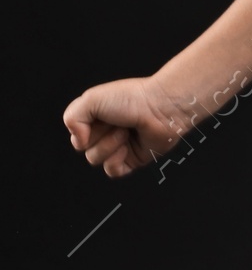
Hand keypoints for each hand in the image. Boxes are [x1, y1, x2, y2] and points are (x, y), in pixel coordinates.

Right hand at [62, 77, 198, 179]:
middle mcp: (105, 131)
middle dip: (99, 135)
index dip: (82, 128)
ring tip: (127, 131)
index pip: (74, 133)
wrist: (162, 108)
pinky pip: (112, 171)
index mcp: (94, 116)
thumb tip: (78, 141)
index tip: (98, 116)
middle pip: (83, 148)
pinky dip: (117, 160)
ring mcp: (118, 147)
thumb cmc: (133, 98)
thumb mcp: (92, 98)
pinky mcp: (131, 160)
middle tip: (117, 122)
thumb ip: (72, 118)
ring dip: (110, 145)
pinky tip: (128, 147)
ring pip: (95, 159)